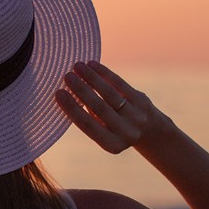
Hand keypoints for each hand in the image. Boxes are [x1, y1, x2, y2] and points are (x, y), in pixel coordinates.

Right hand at [55, 61, 171, 153]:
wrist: (150, 131)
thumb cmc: (114, 129)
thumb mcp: (103, 132)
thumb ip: (88, 117)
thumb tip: (67, 93)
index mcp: (112, 144)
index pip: (87, 125)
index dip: (72, 109)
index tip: (58, 93)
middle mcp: (126, 131)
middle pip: (99, 107)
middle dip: (81, 90)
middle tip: (66, 76)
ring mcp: (136, 115)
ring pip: (110, 93)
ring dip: (92, 78)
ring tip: (77, 66)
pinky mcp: (142, 100)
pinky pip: (120, 84)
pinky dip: (105, 73)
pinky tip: (92, 64)